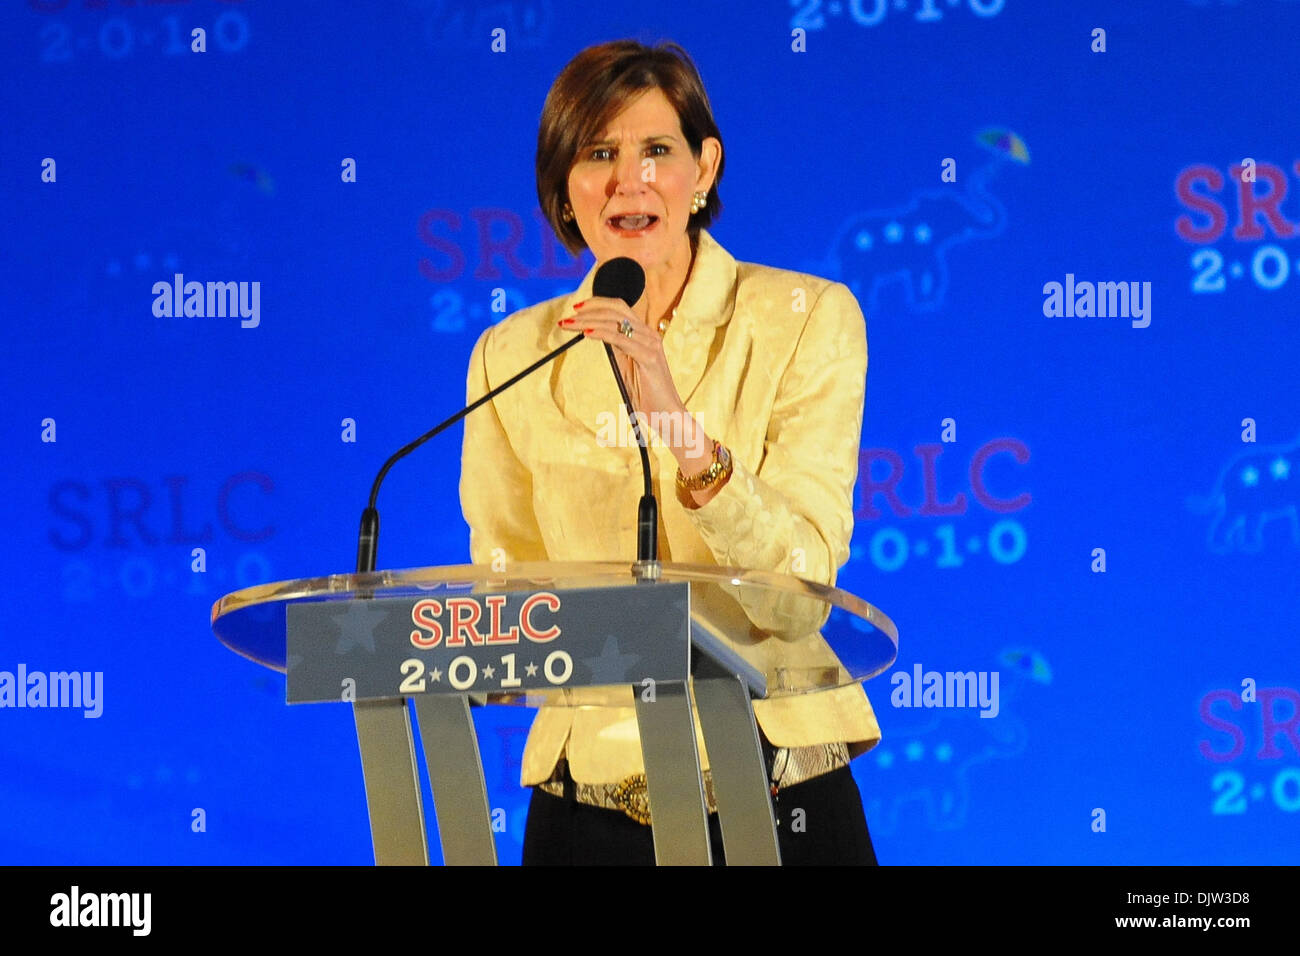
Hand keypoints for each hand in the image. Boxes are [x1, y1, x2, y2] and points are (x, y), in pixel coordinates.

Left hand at [559, 295, 685, 435]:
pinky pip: (620, 339)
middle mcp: (649, 334)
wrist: (666, 414)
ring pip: (615, 322)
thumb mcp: (626, 366)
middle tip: (567, 318)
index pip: (619, 308)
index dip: (597, 304)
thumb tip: (593, 334)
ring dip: (588, 321)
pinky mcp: (649, 357)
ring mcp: (650, 344)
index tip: (576, 309)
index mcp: (644, 334)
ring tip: (570, 325)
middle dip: (588, 311)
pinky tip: (586, 333)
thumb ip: (616, 349)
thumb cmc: (646, 394)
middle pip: (615, 310)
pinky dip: (601, 333)